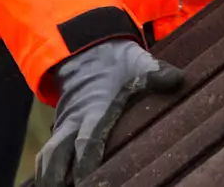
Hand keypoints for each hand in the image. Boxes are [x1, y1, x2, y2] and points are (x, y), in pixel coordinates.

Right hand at [34, 38, 184, 186]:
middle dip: (56, 177)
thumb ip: (157, 74)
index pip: (87, 140)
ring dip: (48, 177)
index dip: (85, 162)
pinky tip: (52, 185)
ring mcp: (63, 128)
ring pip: (47, 158)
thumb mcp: (140, 64)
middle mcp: (73, 122)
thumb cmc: (121, 64)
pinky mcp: (59, 133)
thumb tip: (178, 80)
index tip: (86, 180)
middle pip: (57, 155)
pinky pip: (46, 156)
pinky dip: (46, 172)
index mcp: (93, 109)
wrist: (91, 51)